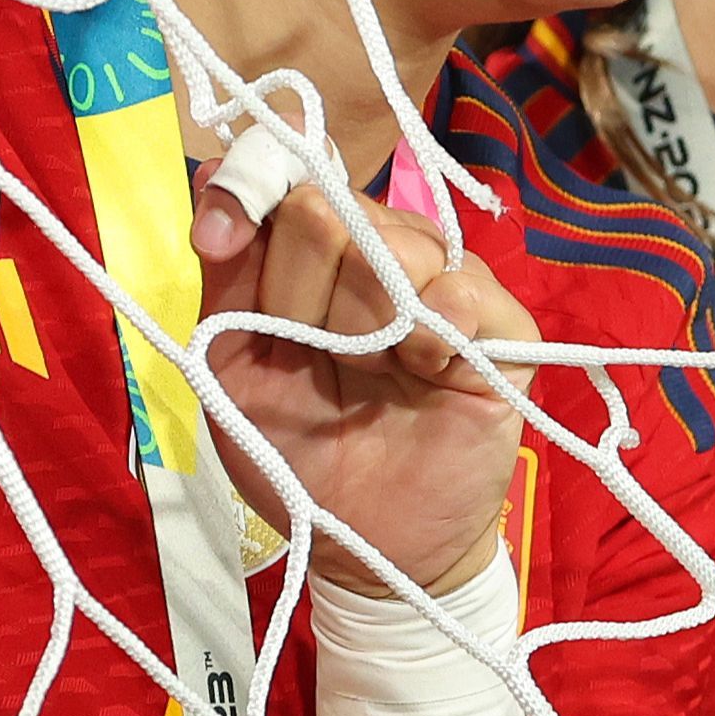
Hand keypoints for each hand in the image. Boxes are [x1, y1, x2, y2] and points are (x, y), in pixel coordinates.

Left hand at [196, 165, 529, 597]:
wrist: (369, 545)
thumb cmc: (298, 455)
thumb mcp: (234, 367)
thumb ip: (228, 274)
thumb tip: (211, 170)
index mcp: (316, 251)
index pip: (284, 175)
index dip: (250, 192)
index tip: (220, 244)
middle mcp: (384, 249)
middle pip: (328, 210)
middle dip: (302, 295)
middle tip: (318, 358)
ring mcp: (446, 281)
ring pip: (395, 247)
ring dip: (363, 327)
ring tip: (374, 375)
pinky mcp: (503, 327)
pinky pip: (460, 294)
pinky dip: (431, 337)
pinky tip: (424, 375)